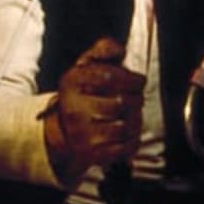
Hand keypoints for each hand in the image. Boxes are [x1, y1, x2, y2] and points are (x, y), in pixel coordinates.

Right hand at [44, 37, 144, 184]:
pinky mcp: (92, 154)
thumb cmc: (85, 91)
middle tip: (136, 99)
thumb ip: (104, 49)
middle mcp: (73, 109)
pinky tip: (129, 132)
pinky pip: (126, 147)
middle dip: (136, 99)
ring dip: (136, 119)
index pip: (110, 77)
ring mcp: (81, 134)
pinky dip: (134, 139)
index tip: (138, 82)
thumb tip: (120, 50)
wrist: (65, 129)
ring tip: (132, 115)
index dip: (132, 79)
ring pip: (125, 126)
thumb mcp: (88, 65)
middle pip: (121, 103)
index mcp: (71, 82)